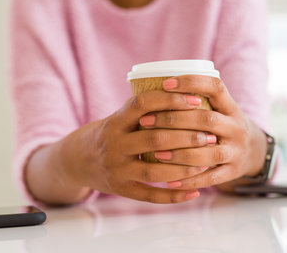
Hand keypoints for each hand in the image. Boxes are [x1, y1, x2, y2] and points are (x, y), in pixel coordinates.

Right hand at [54, 89, 214, 203]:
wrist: (76, 160)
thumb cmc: (109, 133)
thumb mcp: (119, 117)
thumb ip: (144, 110)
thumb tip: (186, 91)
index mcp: (115, 121)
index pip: (143, 104)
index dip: (170, 100)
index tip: (196, 100)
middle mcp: (114, 144)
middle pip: (155, 139)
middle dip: (186, 137)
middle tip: (210, 135)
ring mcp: (117, 169)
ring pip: (155, 169)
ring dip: (184, 167)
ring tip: (206, 162)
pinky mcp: (121, 189)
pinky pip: (151, 195)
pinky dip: (174, 195)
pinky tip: (194, 192)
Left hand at [138, 75, 267, 190]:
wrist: (255, 151)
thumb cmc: (225, 125)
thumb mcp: (221, 108)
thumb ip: (199, 99)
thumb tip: (157, 88)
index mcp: (231, 107)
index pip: (215, 87)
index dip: (191, 83)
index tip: (166, 84)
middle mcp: (236, 127)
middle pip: (206, 120)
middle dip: (173, 120)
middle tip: (145, 121)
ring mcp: (236, 151)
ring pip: (208, 153)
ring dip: (180, 153)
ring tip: (156, 154)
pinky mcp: (233, 171)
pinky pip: (210, 178)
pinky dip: (189, 180)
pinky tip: (169, 181)